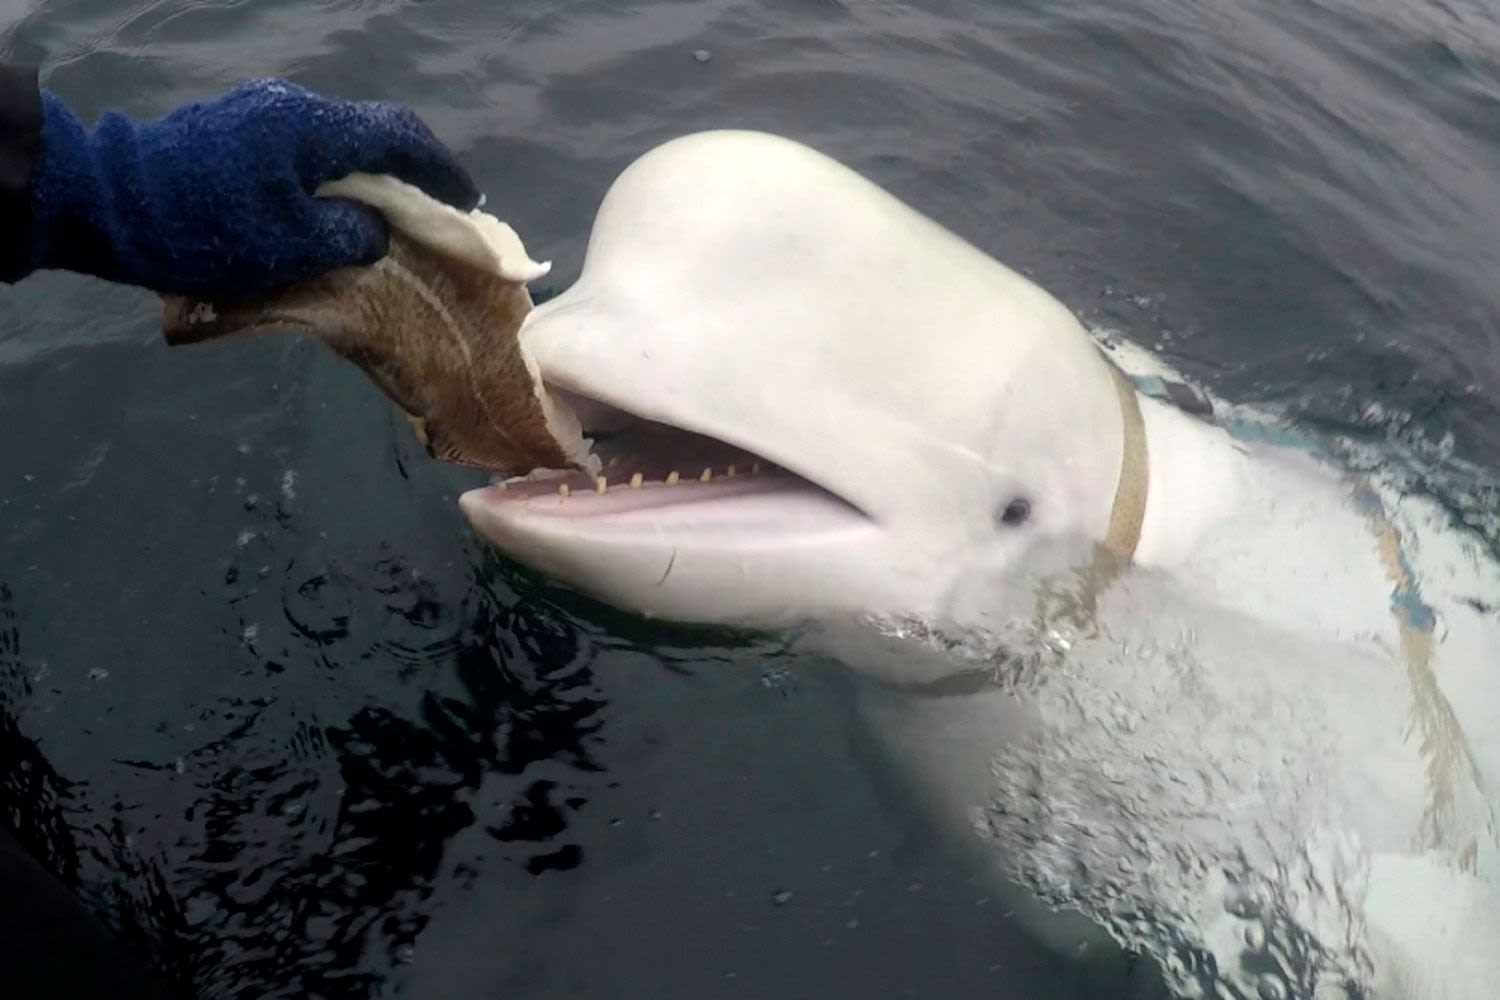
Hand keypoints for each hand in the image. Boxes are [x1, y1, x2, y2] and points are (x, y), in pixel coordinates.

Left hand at [27, 79, 479, 295]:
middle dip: (411, 168)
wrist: (110, 204)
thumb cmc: (208, 229)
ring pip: (337, 138)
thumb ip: (352, 235)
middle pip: (372, 130)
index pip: (401, 137)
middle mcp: (293, 108)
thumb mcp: (295, 246)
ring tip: (388, 213)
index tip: (467, 201)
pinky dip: (334, 173)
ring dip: (369, 172)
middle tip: (436, 206)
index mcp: (315, 128)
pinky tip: (334, 205)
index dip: (441, 170)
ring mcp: (261, 112)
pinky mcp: (236, 128)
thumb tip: (375, 230)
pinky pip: (305, 145)